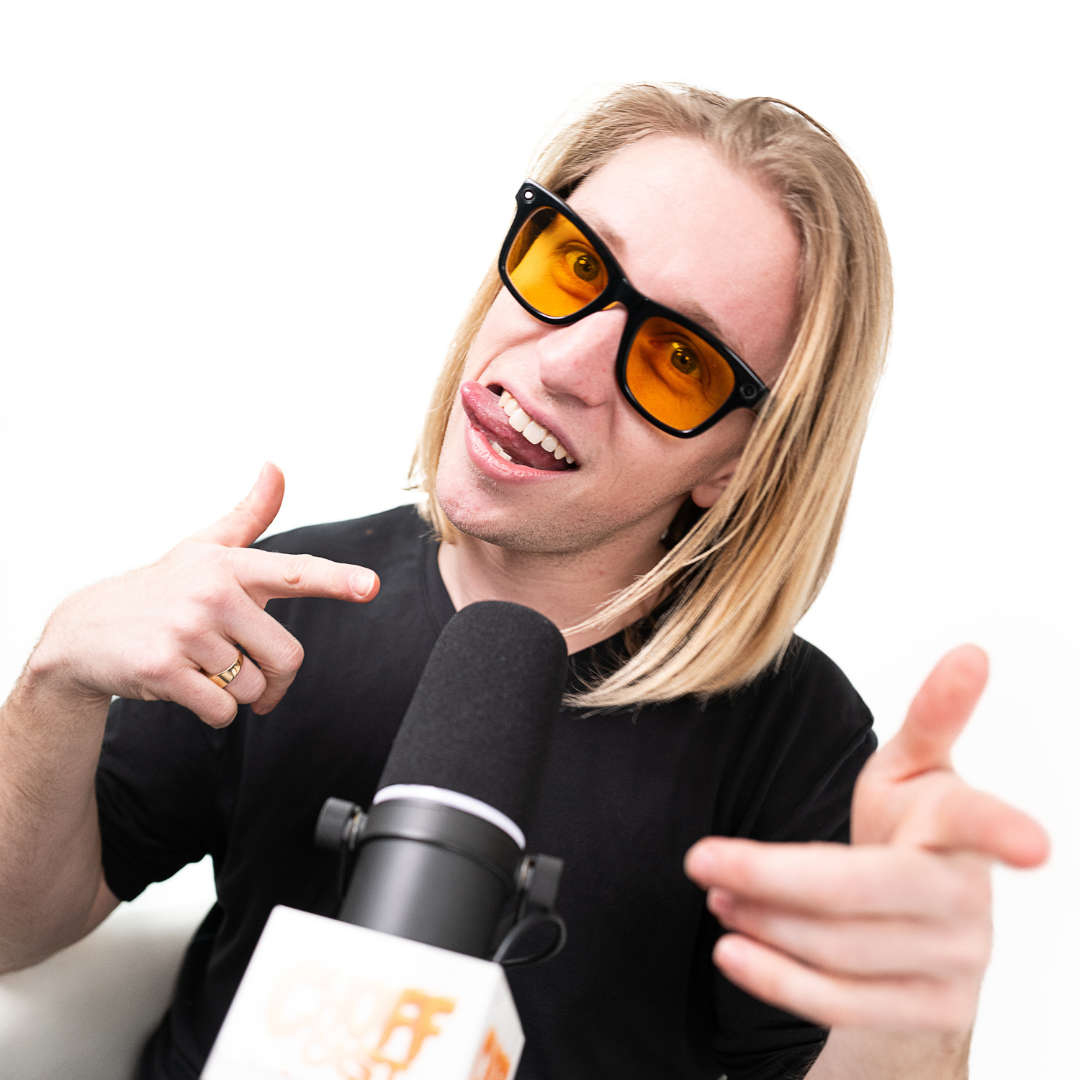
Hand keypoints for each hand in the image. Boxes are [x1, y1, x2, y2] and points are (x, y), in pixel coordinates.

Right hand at [31, 463, 379, 727]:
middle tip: (252, 674)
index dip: (337, 580)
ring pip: (252, 688)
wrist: (81, 632)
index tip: (371, 586)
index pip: (294, 571)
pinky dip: (211, 712)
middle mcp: (211, 592)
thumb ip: (249, 515)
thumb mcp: (202, 548)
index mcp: (229, 565)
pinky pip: (222, 711)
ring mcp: (186, 630)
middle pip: (287, 657)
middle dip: (275, 679)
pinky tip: (183, 687)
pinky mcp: (163, 669)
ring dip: (235, 693)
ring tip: (200, 667)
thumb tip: (275, 465)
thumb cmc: (159, 589)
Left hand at [684, 645, 1049, 1032]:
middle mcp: (968, 897)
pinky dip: (778, 980)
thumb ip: (931, 715)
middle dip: (772, 875)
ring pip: (842, 948)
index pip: (980, 820)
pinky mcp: (931, 1011)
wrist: (910, 916)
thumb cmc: (906, 826)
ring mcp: (958, 962)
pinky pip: (844, 1004)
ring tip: (712, 889)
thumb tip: (972, 652)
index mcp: (962, 825)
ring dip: (764, 919)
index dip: (1003, 829)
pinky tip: (731, 952)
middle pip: (863, 889)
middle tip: (699, 858)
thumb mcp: (911, 768)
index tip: (1035, 845)